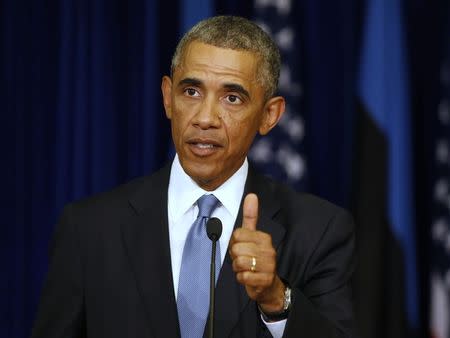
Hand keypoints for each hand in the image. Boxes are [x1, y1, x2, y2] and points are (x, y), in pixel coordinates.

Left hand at [228, 193, 285, 312]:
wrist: (268, 285)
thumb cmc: (257, 258)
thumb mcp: (253, 236)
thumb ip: (251, 216)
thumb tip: (251, 195)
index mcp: (264, 238)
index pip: (237, 235)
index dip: (234, 243)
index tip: (242, 248)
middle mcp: (268, 250)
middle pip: (236, 249)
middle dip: (235, 256)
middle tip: (243, 259)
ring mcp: (269, 266)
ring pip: (239, 262)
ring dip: (238, 268)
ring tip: (246, 268)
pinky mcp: (265, 280)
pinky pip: (243, 277)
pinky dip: (242, 278)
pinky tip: (248, 277)